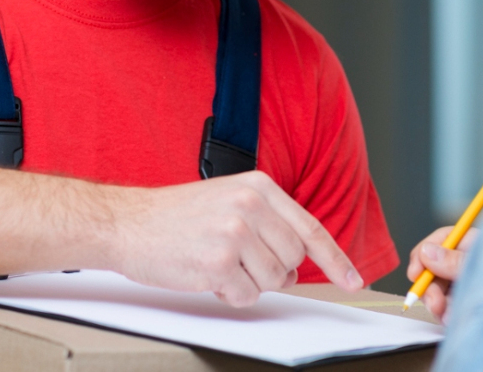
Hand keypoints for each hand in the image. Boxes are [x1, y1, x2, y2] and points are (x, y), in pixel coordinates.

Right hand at [110, 171, 362, 307]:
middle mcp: (251, 205)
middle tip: (239, 261)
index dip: (336, 258)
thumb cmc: (174, 215)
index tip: (353, 279)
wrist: (128, 222)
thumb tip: (296, 263)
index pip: (309, 228)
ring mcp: (235, 233)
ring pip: (273, 281)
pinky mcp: (218, 262)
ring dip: (249, 282)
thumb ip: (268, 222)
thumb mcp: (228, 200)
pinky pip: (247, 295)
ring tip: (217, 262)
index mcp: (258, 186)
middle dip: (272, 270)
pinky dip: (230, 293)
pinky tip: (206, 273)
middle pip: (293, 260)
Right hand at [406, 226, 478, 320]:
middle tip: (435, 305)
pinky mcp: (467, 300)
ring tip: (448, 318)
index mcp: (468, 241)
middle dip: (430, 288)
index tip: (415, 274)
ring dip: (438, 305)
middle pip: (433, 269)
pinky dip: (446, 314)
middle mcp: (463, 260)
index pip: (437, 242)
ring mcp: (464, 281)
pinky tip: (451, 320)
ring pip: (438, 290)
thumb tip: (426, 253)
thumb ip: (455, 260)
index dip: (422, 257)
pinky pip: (447, 306)